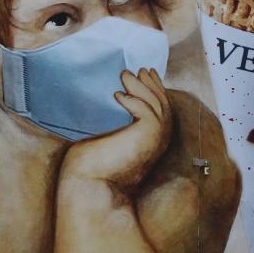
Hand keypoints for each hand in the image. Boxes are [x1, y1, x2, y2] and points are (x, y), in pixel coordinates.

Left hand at [60, 69, 172, 188]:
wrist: (92, 183)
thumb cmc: (95, 162)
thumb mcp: (110, 133)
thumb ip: (117, 117)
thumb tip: (112, 94)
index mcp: (155, 137)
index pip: (160, 106)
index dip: (155, 87)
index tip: (147, 72)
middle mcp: (160, 137)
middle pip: (161, 102)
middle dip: (151, 83)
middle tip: (139, 69)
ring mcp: (157, 136)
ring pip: (154, 103)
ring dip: (140, 87)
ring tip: (125, 75)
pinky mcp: (149, 135)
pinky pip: (145, 111)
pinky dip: (133, 101)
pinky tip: (118, 95)